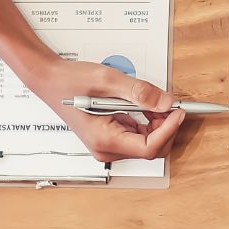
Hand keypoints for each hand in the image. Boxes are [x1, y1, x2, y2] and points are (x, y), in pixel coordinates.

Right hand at [27, 59, 185, 161]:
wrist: (50, 81)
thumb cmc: (70, 81)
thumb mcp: (108, 80)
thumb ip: (139, 92)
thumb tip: (165, 102)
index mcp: (104, 139)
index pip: (149, 147)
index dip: (169, 130)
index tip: (178, 112)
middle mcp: (106, 148)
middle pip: (150, 148)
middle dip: (165, 127)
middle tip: (170, 103)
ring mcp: (107, 145)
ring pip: (146, 142)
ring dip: (157, 123)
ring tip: (155, 101)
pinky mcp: (110, 137)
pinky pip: (137, 135)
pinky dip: (147, 121)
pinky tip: (144, 105)